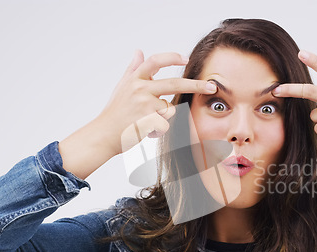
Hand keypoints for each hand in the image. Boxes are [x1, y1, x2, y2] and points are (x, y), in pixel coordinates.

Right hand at [99, 50, 216, 154]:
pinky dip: (159, 129)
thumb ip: (133, 69)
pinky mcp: (148, 121)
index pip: (155, 61)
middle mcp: (139, 89)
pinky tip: (146, 130)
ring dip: (164, 117)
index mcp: (134, 79)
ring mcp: (144, 105)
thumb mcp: (121, 87)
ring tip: (147, 121)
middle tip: (213, 87)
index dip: (172, 58)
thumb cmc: (115, 112)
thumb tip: (139, 51)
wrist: (104, 135)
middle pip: (174, 84)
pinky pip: (166, 124)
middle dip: (196, 85)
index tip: (186, 58)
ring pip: (170, 108)